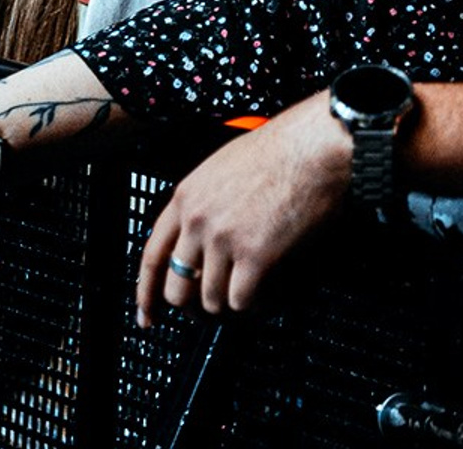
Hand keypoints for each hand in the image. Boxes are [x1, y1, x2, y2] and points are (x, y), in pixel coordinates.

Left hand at [138, 92, 350, 316]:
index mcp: (188, 196)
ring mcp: (225, 239)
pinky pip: (242, 302)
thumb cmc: (282, 149)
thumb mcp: (224, 166)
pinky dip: (255, 304)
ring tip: (252, 288)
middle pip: (178, 289)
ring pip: (211, 301)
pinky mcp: (255, 256)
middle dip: (194, 305)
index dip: (146, 292)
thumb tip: (201, 241)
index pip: (152, 256)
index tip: (148, 315)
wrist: (316, 146)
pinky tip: (267, 291)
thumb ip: (203, 202)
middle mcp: (199, 220)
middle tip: (213, 305)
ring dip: (231, 301)